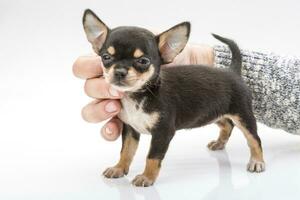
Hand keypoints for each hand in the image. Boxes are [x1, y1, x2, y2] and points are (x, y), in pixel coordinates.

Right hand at [72, 44, 213, 140]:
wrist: (184, 84)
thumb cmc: (170, 63)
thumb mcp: (161, 50)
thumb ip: (153, 42)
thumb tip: (169, 28)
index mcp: (110, 65)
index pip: (83, 66)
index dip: (90, 67)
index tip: (104, 66)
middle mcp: (107, 85)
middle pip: (87, 88)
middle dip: (100, 88)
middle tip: (117, 90)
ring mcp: (112, 104)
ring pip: (90, 111)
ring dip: (99, 110)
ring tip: (116, 108)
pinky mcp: (122, 120)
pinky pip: (107, 129)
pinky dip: (108, 131)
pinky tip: (116, 130)